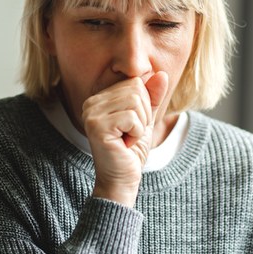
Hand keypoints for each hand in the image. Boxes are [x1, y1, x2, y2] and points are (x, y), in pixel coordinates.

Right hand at [82, 72, 168, 206]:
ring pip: (135, 102)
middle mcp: (91, 103)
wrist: (122, 179)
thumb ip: (152, 96)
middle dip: (143, 115)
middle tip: (130, 134)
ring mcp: (91, 114)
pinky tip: (124, 144)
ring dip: (140, 125)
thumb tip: (161, 74)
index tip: (132, 126)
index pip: (134, 82)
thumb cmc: (132, 150)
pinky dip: (137, 133)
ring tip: (127, 139)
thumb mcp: (146, 119)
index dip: (144, 106)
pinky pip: (132, 118)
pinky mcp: (97, 127)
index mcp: (99, 98)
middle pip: (136, 90)